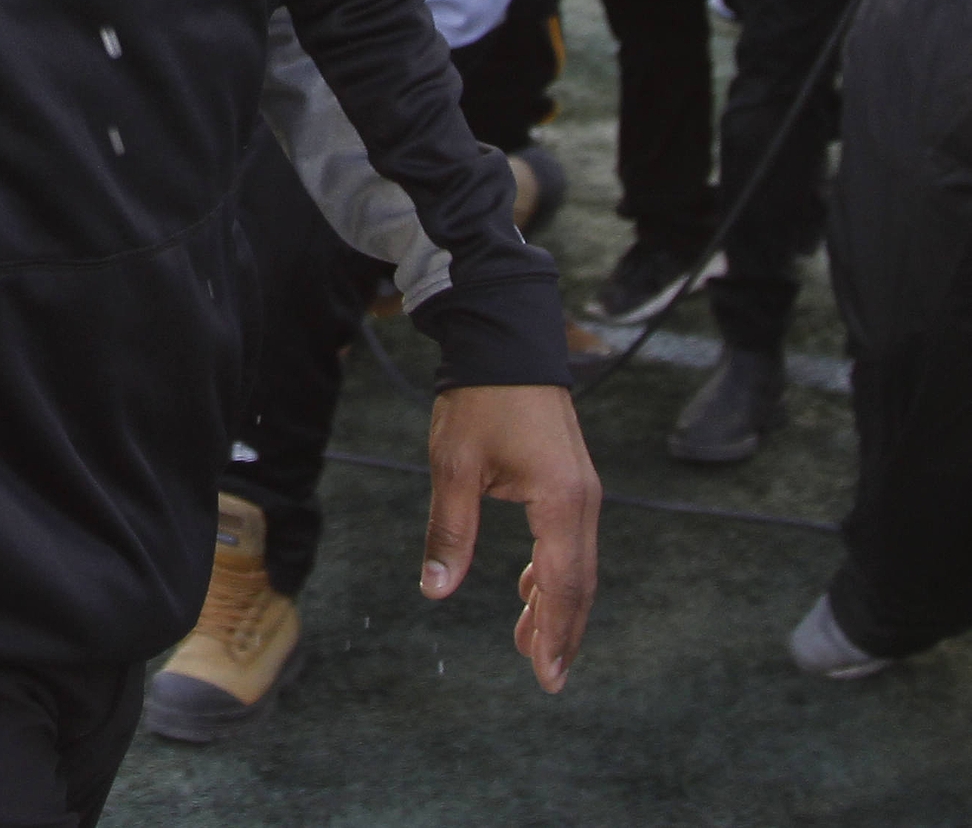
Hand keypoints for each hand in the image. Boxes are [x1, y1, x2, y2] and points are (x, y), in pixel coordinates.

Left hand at [421, 383, 601, 693]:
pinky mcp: (571, 480)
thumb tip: (436, 588)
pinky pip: (569, 540)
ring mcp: (582, 490)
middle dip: (563, 631)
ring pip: (576, 564)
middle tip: (546, 675)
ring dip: (557, 604)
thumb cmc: (479, 400)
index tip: (547, 675)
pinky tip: (531, 588)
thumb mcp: (454, 466)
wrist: (505, 343)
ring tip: (531, 641)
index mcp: (559, 502)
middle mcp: (582, 501)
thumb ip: (450, 530)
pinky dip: (554, 571)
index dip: (554, 633)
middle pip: (579, 583)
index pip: (562, 585)